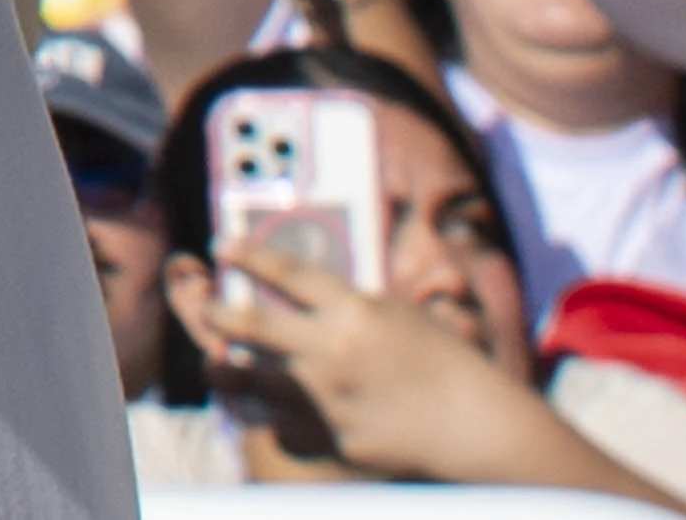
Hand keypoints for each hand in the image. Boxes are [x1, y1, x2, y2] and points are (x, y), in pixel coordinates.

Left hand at [173, 250, 591, 484]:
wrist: (477, 428)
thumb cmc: (448, 364)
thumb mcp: (401, 315)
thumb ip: (350, 303)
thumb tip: (303, 292)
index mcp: (353, 312)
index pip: (285, 273)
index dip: (247, 255)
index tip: (222, 246)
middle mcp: (331, 352)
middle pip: (248, 324)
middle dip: (216, 311)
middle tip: (208, 306)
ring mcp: (327, 399)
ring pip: (251, 378)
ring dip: (232, 367)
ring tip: (225, 360)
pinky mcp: (332, 439)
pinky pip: (281, 426)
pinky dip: (272, 416)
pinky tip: (269, 408)